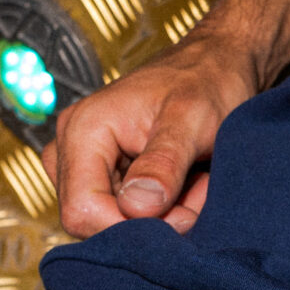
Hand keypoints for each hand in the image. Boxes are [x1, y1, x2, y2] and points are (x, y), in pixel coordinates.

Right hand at [44, 30, 258, 236]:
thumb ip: (164, 163)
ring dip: (161, 214)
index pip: (82, 211)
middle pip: (94, 219)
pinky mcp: (103, 172)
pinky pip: (124, 211)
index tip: (182, 214)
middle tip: (196, 191)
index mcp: (83, 129)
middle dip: (150, 220)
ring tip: (194, 180)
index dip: (130, 226)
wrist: (217, 63)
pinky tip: (186, 183)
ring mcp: (85, 161)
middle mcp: (72, 146)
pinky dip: (161, 208)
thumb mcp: (192, 119)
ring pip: (113, 220)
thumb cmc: (207, 80)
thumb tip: (136, 208)